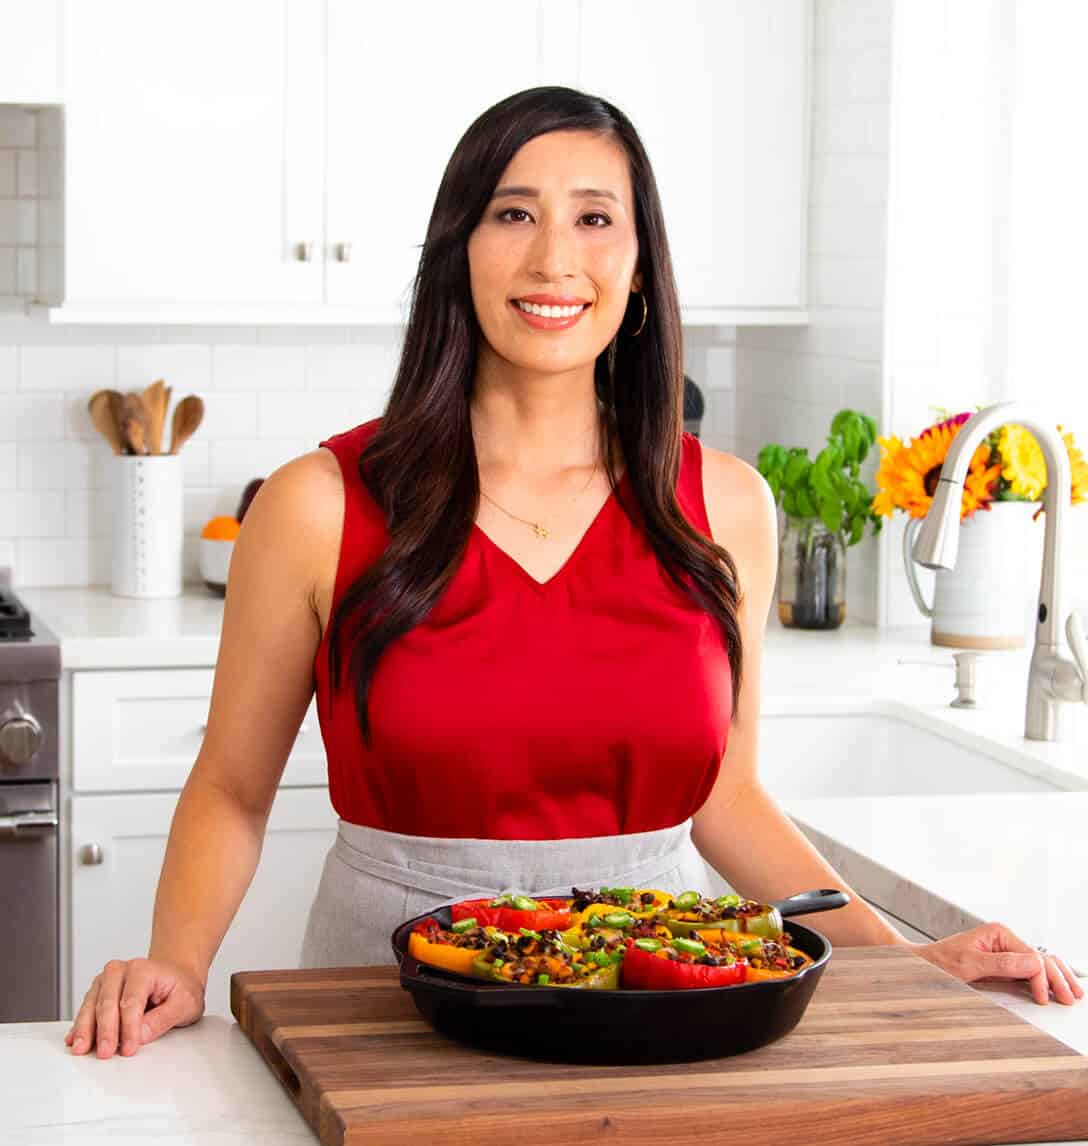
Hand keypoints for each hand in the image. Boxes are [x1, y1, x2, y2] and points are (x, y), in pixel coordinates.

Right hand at [64, 957, 205, 1057]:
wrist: (175, 976)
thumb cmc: (180, 988)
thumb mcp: (186, 1002)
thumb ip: (164, 1017)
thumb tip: (141, 1035)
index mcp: (144, 970)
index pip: (132, 1002)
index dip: (129, 1028)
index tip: (129, 1048)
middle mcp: (121, 970)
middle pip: (108, 1002)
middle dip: (105, 1030)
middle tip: (105, 1053)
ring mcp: (107, 980)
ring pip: (91, 1005)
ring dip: (86, 1028)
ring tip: (82, 1049)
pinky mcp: (98, 991)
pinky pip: (85, 1008)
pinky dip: (80, 1025)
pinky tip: (74, 1039)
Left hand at [908, 922, 1083, 1004]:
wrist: (924, 964)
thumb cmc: (941, 962)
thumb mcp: (970, 964)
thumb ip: (1002, 964)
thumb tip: (1034, 964)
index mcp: (999, 934)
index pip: (1031, 957)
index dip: (1042, 978)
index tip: (1045, 999)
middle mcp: (1005, 939)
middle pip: (1041, 958)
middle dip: (1057, 978)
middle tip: (1070, 998)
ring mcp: (1005, 951)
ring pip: (1040, 962)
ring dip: (1057, 976)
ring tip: (1073, 992)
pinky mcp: (1004, 963)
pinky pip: (1031, 969)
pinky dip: (1046, 978)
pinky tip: (1057, 986)